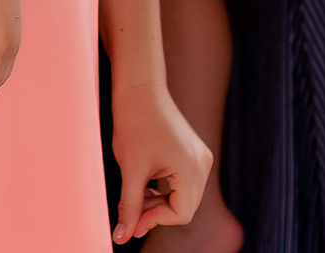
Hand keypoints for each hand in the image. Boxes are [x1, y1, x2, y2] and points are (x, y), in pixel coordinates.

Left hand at [107, 80, 209, 243]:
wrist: (138, 88)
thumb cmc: (133, 124)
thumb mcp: (130, 170)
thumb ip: (130, 206)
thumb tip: (122, 236)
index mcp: (192, 168)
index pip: (180, 213)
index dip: (154, 221)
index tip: (130, 221)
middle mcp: (203, 163)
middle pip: (184, 207)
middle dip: (156, 213)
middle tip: (129, 214)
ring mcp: (200, 157)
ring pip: (183, 196)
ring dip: (159, 201)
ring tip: (134, 197)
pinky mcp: (193, 152)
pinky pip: (183, 181)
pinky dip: (164, 188)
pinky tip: (144, 185)